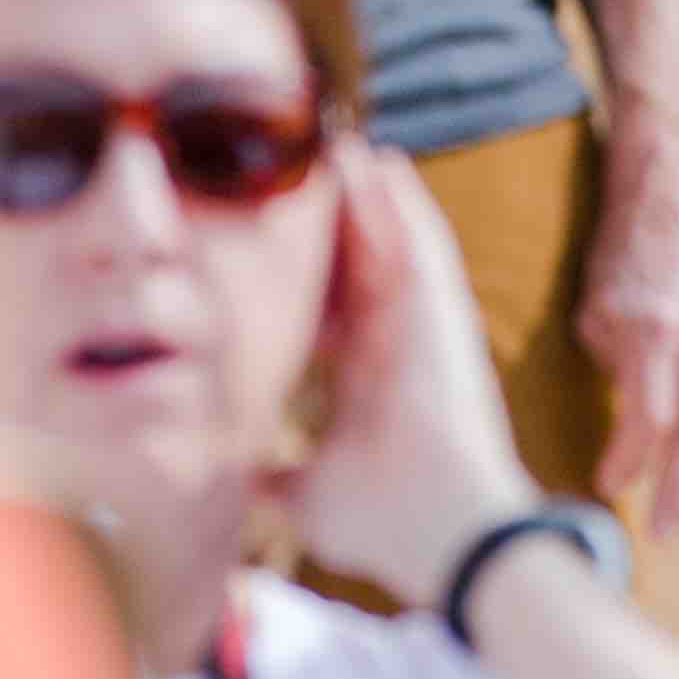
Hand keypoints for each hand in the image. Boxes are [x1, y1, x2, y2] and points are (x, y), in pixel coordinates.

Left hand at [286, 147, 543, 615]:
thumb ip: (273, 480)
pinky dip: (401, 204)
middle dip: (330, 218)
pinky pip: (423, 244)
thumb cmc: (389, 519)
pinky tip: (380, 162)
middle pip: (356, 263)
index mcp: (363, 380)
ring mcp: (424, 327)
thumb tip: (230, 483)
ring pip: (389, 243)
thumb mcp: (308, 496)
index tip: (257, 242)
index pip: (325, 312)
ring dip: (364, 195)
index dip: (296, 277)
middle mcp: (395, 345)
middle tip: (298, 162)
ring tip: (336, 141)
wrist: (448, 538)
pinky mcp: (445, 316)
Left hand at [577, 122, 678, 536]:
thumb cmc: (625, 252)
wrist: (677, 188)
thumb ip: (615, 366)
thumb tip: (632, 427)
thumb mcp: (597, 306)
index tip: (607, 486)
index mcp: (651, 328)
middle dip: (670, 489)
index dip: (627, 460)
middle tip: (659, 533)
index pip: (644, 417)